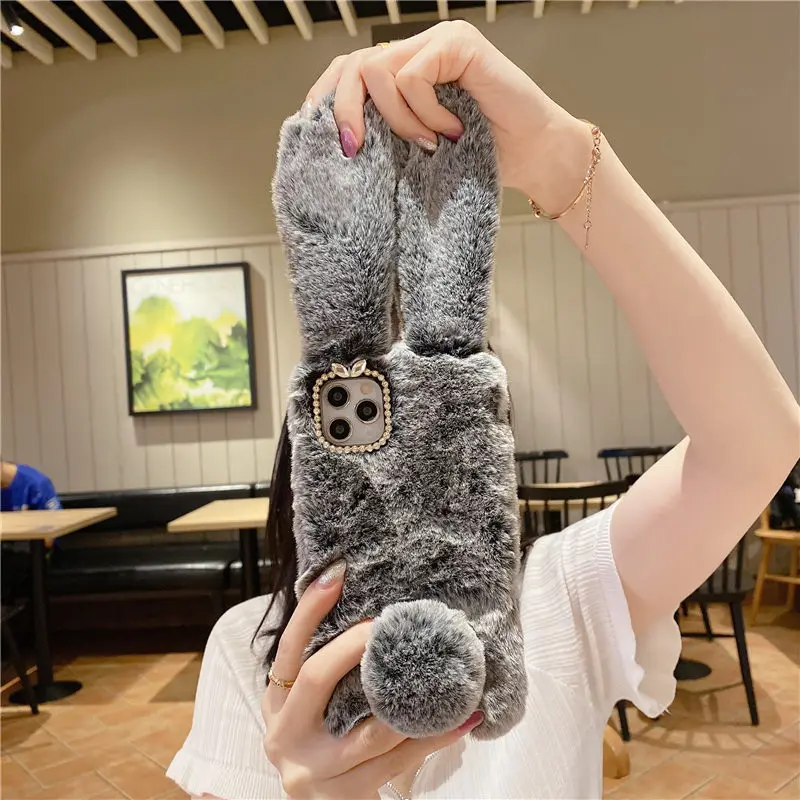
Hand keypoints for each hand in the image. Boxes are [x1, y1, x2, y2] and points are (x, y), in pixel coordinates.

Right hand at [262, 562, 482, 798]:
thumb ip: (327, 670)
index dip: (309, 610)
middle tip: (390, 622)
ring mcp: (313, 771)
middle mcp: (285, 735)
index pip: (288, 648)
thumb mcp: (310, 709)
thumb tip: (371, 612)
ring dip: (413, 701)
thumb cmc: (324, 747)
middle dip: (355, 644)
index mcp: (276, 704)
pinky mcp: (344, 798)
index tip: (337, 573)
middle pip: (316, 676)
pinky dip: (432, 739)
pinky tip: (462, 721)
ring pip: (370, 729)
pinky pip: (397, 762)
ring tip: (447, 675)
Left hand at [305, 20, 588, 209]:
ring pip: (378, 71)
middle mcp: (417, 49)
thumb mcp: (417, 151)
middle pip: (352, 65)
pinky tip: (451, 130)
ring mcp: (438, 42)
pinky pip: (412, 77)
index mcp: (402, 72)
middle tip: (355, 150)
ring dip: (398, 120)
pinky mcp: (458, 44)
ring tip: (429, 144)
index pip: (347, 72)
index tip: (331, 143)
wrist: (534, 157)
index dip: (327, 101)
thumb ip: (384, 134)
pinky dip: (425, 113)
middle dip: (344, 111)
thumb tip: (337, 145)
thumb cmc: (481, 157)